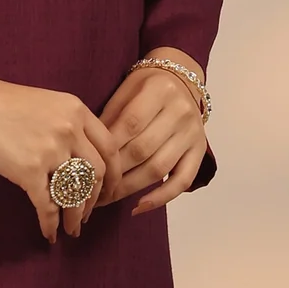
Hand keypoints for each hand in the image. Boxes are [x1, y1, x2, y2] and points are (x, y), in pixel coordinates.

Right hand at [0, 68, 120, 243]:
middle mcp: (69, 128)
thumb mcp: (44, 103)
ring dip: (76, 216)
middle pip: (98, 173)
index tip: (111, 191)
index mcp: (76, 109)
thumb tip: (79, 161)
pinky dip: (50, 224)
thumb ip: (67, 125)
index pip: (110, 147)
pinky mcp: (28, 170)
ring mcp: (50, 149)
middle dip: (96, 199)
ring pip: (76, 193)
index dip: (114, 175)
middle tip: (88, 214)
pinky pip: (48, 206)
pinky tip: (49, 233)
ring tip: (72, 230)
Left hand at [95, 53, 209, 215]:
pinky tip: (139, 207)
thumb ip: (110, 117)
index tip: (88, 166)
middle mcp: (180, 112)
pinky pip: (182, 181)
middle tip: (92, 188)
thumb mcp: (125, 91)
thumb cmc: (146, 87)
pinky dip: (161, 197)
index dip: (108, 149)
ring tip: (107, 199)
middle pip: (143, 150)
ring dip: (130, 188)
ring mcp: (192, 134)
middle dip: (114, 173)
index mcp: (160, 91)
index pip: (130, 125)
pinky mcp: (200, 151)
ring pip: (159, 168)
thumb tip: (91, 152)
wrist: (181, 80)